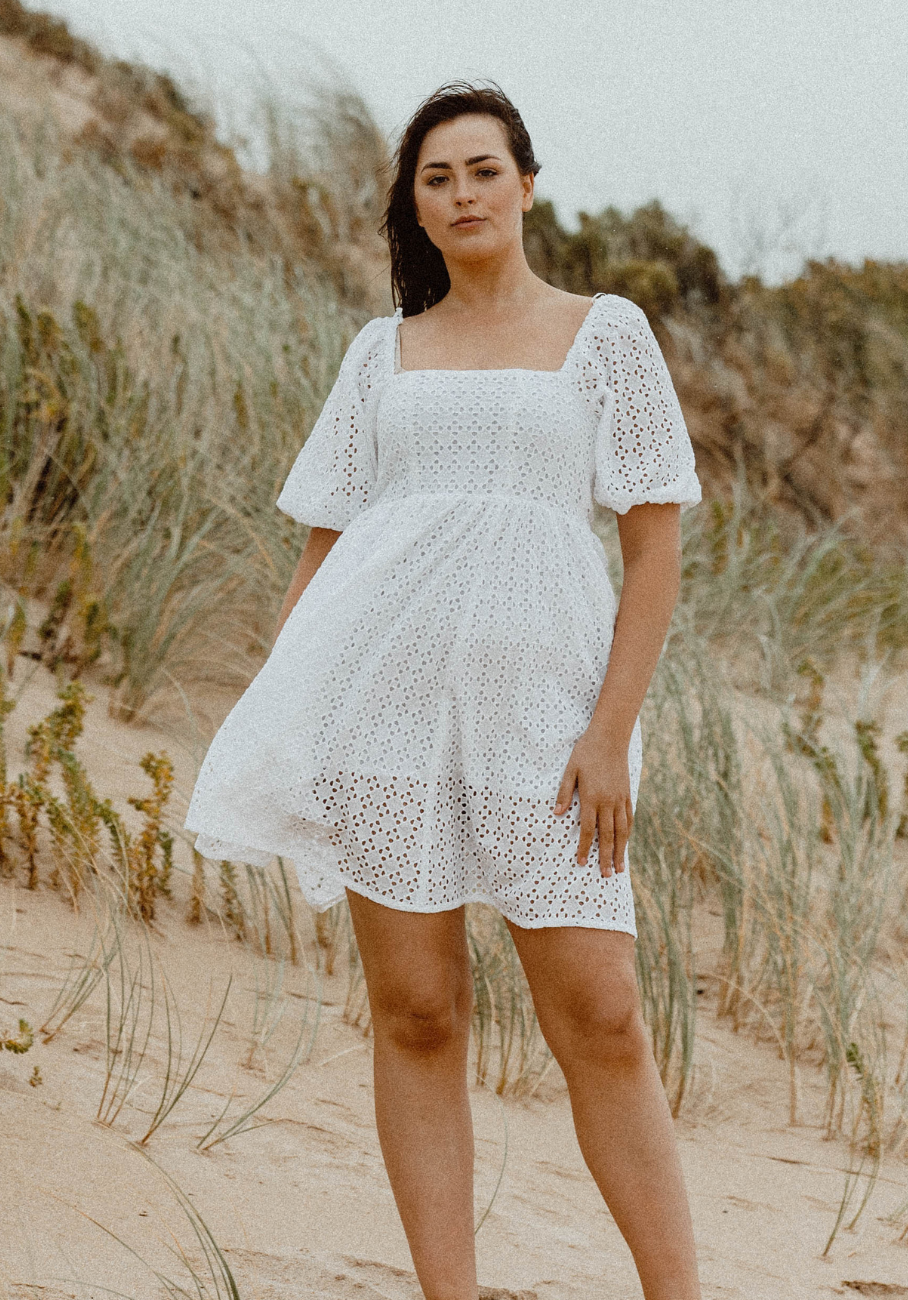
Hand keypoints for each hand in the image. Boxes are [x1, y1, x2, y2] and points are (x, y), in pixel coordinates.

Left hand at [553, 729, 632, 876]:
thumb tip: (557, 814)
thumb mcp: (570, 770)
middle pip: (608, 835)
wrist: (610, 737)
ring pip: (622, 830)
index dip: (585, 848)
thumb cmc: (586, 752)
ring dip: (621, 850)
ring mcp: (620, 799)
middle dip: (606, 857)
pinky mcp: (627, 793)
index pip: (588, 830)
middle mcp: (608, 802)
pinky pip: (629, 818)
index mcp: (592, 798)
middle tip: (607, 875)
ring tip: (620, 868)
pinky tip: (626, 843)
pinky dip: (628, 833)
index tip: (582, 863)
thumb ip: (564, 792)